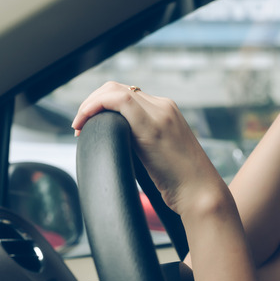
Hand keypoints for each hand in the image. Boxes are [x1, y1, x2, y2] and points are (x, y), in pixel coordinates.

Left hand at [71, 82, 225, 213]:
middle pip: (117, 87)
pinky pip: (118, 101)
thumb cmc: (181, 182)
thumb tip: (117, 144)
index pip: (127, 94)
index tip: (87, 123)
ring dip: (90, 104)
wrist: (200, 193)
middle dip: (92, 101)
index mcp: (167, 111)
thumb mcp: (159, 154)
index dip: (101, 103)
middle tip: (79, 124)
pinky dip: (95, 106)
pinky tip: (84, 124)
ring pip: (115, 90)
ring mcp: (161, 113)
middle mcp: (164, 107)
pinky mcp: (153, 126)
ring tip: (79, 126)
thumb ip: (141, 141)